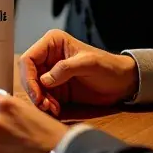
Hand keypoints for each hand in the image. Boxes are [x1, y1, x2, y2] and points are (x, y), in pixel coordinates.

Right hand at [20, 29, 138, 116]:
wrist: (124, 83)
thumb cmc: (108, 67)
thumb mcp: (88, 63)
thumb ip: (65, 69)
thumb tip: (44, 81)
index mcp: (52, 43)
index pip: (29, 58)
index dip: (29, 76)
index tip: (37, 94)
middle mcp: (48, 56)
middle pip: (28, 74)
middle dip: (33, 91)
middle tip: (44, 105)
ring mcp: (51, 73)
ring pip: (34, 87)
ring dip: (39, 100)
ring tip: (52, 109)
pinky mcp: (56, 88)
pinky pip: (43, 96)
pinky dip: (46, 105)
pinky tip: (56, 110)